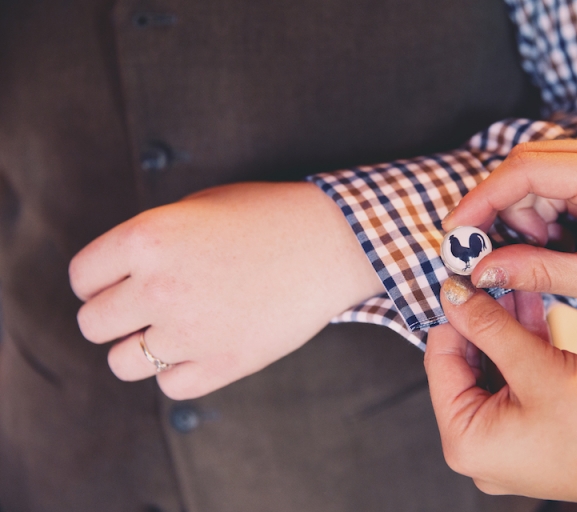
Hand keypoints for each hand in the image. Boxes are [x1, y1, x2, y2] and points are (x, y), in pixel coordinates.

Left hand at [70, 182, 383, 398]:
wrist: (332, 243)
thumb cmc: (267, 217)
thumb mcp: (199, 207)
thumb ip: (150, 240)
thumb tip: (117, 277)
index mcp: (147, 238)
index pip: (82, 278)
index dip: (97, 280)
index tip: (119, 281)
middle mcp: (159, 287)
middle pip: (92, 324)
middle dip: (113, 315)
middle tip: (144, 306)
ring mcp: (191, 330)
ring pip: (123, 362)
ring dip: (138, 348)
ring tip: (168, 331)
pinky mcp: (223, 364)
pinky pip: (170, 385)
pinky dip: (179, 369)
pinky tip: (201, 346)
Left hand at [424, 276, 576, 509]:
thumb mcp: (536, 368)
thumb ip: (490, 327)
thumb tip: (455, 295)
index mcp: (465, 440)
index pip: (440, 362)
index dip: (451, 317)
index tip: (460, 279)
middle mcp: (480, 442)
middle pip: (467, 364)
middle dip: (481, 317)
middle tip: (487, 274)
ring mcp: (509, 436)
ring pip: (496, 367)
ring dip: (505, 325)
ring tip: (510, 280)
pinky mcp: (536, 425)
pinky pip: (520, 378)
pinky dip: (525, 345)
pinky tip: (530, 304)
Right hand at [442, 137, 576, 351]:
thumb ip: (532, 270)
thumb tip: (478, 270)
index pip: (526, 170)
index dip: (481, 199)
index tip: (455, 232)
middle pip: (526, 166)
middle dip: (500, 210)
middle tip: (488, 253)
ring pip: (535, 175)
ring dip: (523, 216)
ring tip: (544, 256)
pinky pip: (553, 183)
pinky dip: (541, 215)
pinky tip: (555, 244)